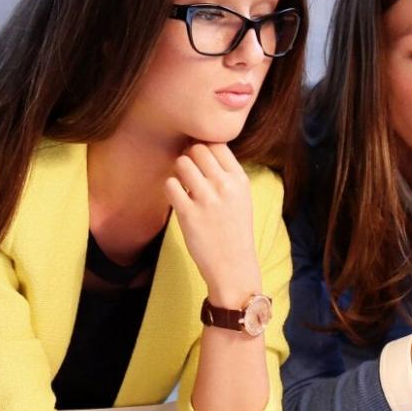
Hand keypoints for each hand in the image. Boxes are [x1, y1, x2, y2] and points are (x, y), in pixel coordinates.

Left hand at [164, 144, 260, 306]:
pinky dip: (170, 189)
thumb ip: (226, 174)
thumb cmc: (234, 230)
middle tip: (189, 173)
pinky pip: (170, 185)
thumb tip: (202, 148)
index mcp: (240, 179)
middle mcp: (224, 186)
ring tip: (183, 186)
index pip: (218, 144)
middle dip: (189, 157)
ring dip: (178, 171)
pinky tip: (178, 199)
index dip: (204, 147)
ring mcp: (206, 199)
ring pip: (182, 163)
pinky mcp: (188, 214)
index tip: (200, 159)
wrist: (233, 266)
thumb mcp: (241, 197)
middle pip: (198, 149)